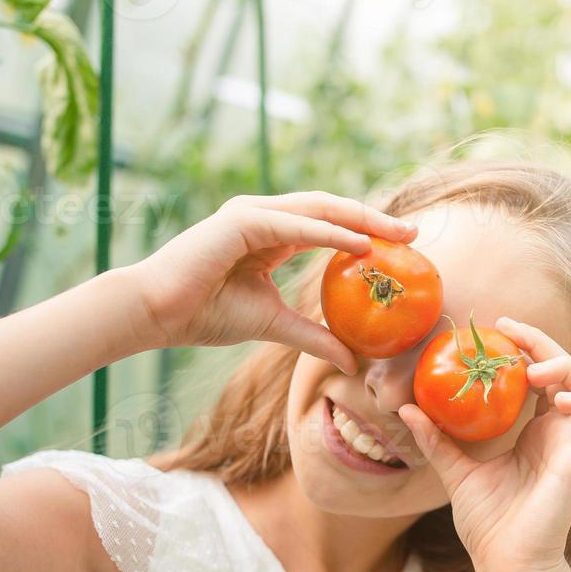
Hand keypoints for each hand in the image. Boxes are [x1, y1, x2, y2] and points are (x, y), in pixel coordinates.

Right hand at [125, 191, 414, 369]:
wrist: (156, 314)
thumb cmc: (204, 315)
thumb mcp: (274, 325)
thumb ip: (313, 336)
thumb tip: (352, 362)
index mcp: (270, 234)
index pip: (328, 225)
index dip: (366, 231)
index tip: (403, 245)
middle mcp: (263, 216)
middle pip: (330, 210)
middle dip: (374, 219)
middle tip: (414, 231)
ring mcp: (251, 213)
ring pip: (318, 210)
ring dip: (361, 219)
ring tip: (398, 232)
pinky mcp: (242, 221)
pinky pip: (296, 225)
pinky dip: (330, 233)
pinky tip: (361, 243)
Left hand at [398, 317, 570, 571]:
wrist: (503, 564)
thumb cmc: (487, 524)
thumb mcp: (455, 472)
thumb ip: (437, 439)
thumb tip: (406, 407)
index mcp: (538, 432)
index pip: (544, 375)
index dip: (529, 346)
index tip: (500, 328)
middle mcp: (561, 433)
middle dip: (546, 344)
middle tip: (512, 332)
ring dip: (570, 367)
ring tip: (535, 371)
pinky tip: (556, 398)